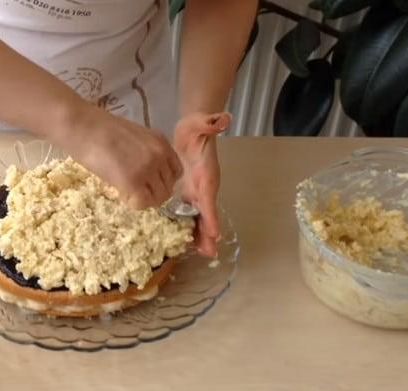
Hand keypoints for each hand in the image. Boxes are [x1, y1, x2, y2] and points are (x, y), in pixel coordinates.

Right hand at [58, 104, 182, 209]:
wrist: (82, 126)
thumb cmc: (100, 129)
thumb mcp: (134, 137)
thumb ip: (147, 153)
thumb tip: (148, 175)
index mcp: (162, 142)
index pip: (175, 173)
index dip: (161, 182)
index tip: (147, 183)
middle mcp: (160, 155)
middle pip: (168, 188)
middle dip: (152, 193)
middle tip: (133, 190)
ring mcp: (148, 169)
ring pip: (157, 198)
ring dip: (142, 199)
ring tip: (124, 189)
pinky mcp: (133, 181)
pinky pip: (142, 203)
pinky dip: (132, 202)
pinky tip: (120, 192)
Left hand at [174, 112, 230, 256]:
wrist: (193, 127)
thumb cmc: (197, 126)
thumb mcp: (202, 122)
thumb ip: (210, 122)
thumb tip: (223, 118)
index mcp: (207, 175)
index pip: (210, 198)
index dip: (211, 215)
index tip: (214, 233)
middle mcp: (204, 186)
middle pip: (207, 213)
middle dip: (209, 233)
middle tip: (210, 253)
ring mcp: (196, 190)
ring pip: (199, 216)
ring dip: (200, 234)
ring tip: (201, 253)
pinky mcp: (187, 190)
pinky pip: (189, 211)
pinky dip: (188, 225)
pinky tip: (184, 239)